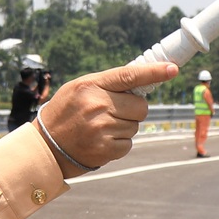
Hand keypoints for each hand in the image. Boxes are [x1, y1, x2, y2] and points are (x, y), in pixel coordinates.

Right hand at [37, 60, 177, 174]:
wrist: (45, 147)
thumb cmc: (65, 113)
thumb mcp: (79, 89)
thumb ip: (108, 83)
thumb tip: (142, 77)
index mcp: (91, 85)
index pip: (129, 75)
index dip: (154, 72)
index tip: (173, 69)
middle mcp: (97, 105)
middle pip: (141, 106)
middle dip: (133, 110)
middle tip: (113, 112)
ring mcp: (101, 128)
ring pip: (135, 126)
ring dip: (123, 127)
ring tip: (100, 128)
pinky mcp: (105, 149)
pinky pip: (128, 144)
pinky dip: (119, 144)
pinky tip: (101, 141)